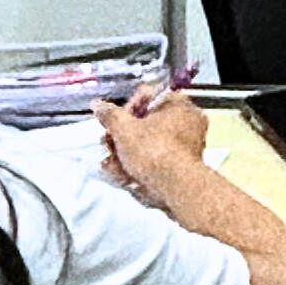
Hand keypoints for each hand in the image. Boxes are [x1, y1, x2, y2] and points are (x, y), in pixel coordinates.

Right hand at [94, 92, 213, 208]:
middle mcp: (188, 121)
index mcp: (179, 104)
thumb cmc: (152, 151)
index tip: (113, 123)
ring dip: (126, 153)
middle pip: (147, 123)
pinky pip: (158, 159)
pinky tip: (121, 174)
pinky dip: (139, 165)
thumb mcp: (124, 129)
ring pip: (150, 144)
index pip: (148, 97)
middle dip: (122, 136)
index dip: (126, 110)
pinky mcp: (183, 166)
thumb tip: (97, 104)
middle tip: (108, 144)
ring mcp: (188, 145)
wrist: (176, 187)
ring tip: (111, 163)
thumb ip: (110, 115)